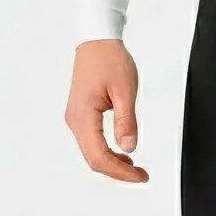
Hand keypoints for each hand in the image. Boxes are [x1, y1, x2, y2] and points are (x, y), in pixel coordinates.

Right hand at [64, 39, 149, 182]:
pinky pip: (91, 140)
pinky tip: (121, 151)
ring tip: (133, 167)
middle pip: (93, 159)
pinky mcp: (81, 113)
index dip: (120, 171)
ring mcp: (76, 117)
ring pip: (91, 151)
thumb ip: (126, 121)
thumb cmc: (109, 58)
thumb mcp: (125, 90)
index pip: (99, 157)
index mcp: (83, 116)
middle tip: (140, 175)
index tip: (140, 176)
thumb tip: (129, 148)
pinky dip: (106, 150)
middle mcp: (75, 120)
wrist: (97, 39)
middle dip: (117, 171)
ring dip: (111, 162)